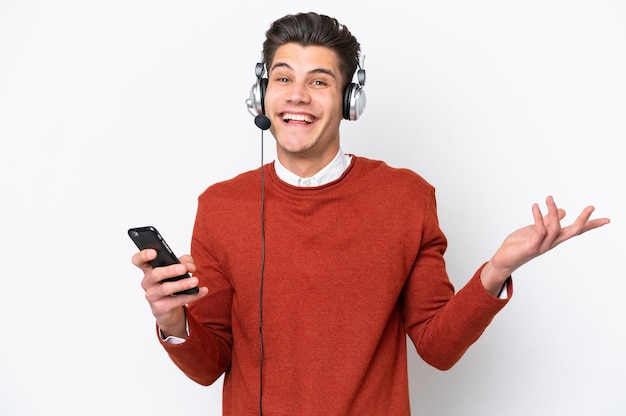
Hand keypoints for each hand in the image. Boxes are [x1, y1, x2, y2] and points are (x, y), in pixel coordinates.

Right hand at [132, 249, 207, 337]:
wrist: (169, 307)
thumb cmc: (171, 282)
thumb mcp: (178, 268)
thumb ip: (185, 262)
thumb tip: (190, 267)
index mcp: (148, 269)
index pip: (138, 260)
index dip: (143, 256)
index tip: (154, 252)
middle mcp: (147, 282)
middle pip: (155, 274)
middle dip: (170, 270)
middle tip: (183, 269)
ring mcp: (152, 296)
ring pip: (166, 288)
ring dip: (182, 284)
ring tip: (195, 281)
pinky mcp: (160, 308)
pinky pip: (177, 301)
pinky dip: (192, 295)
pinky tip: (202, 291)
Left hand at [481, 195, 609, 293]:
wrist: (505, 259)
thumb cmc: (520, 243)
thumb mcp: (536, 229)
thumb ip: (549, 221)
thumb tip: (563, 211)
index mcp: (554, 238)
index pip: (576, 230)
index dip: (591, 225)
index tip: (606, 219)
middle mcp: (551, 242)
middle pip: (573, 232)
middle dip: (583, 220)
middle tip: (591, 207)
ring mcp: (542, 246)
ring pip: (554, 228)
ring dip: (552, 211)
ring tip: (549, 198)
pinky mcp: (531, 247)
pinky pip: (538, 231)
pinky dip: (538, 217)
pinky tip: (535, 207)